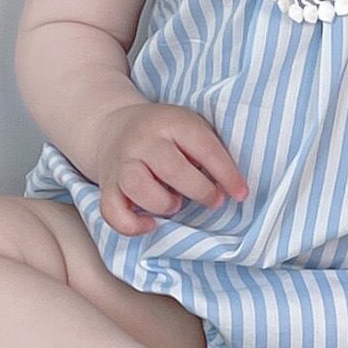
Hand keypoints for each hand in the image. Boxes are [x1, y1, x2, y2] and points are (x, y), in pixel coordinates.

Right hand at [84, 101, 248, 235]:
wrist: (113, 126)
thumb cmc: (164, 132)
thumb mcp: (189, 127)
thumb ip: (207, 151)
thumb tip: (230, 187)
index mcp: (171, 122)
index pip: (203, 147)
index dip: (226, 174)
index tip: (241, 194)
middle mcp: (143, 141)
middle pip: (171, 168)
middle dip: (199, 190)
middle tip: (213, 201)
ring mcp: (121, 163)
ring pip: (137, 186)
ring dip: (162, 203)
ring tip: (175, 204)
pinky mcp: (107, 186)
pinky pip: (112, 211)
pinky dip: (132, 225)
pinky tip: (150, 224)